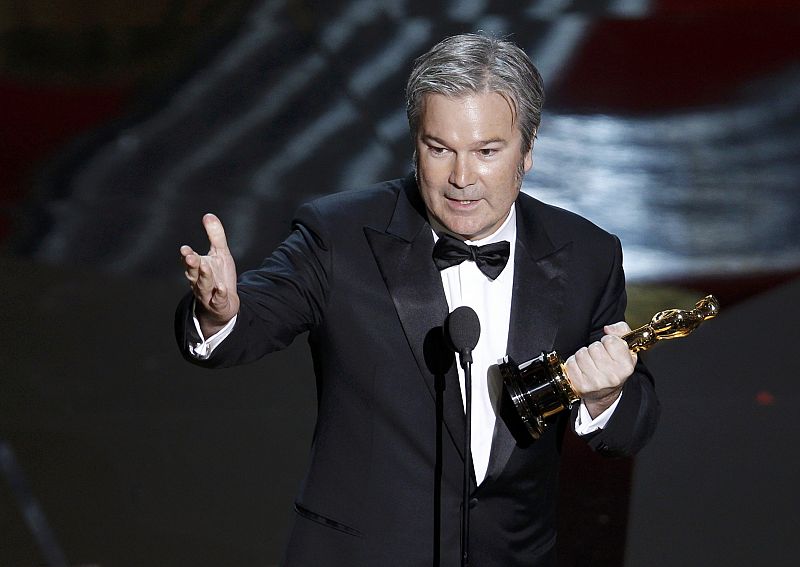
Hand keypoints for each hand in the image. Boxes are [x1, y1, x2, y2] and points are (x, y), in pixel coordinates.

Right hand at [180, 213, 239, 336]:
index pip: (190, 260)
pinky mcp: (218, 304)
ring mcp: (208, 294)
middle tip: (190, 256)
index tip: (185, 249)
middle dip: (191, 264)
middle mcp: (199, 281)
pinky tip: (222, 288)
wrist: (223, 305)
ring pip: (203, 286)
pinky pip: (217, 300)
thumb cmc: (219, 276)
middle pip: (193, 272)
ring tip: (205, 268)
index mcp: (198, 268)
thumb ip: (215, 236)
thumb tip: (208, 215)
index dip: (187, 255)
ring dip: (203, 277)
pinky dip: (219, 294)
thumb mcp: (220, 254)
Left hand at [565, 322, 636, 418]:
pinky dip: (574, 363)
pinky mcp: (580, 385)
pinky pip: (571, 363)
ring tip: (590, 362)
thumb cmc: (615, 369)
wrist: (605, 394)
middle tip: (598, 358)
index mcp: (625, 367)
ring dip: (583, 355)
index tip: (609, 348)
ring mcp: (595, 382)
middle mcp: (612, 376)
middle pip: (594, 347)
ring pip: (581, 354)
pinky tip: (582, 369)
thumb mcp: (626, 350)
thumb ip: (622, 331)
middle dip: (594, 349)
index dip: (607, 341)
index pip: (610, 341)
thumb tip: (608, 329)